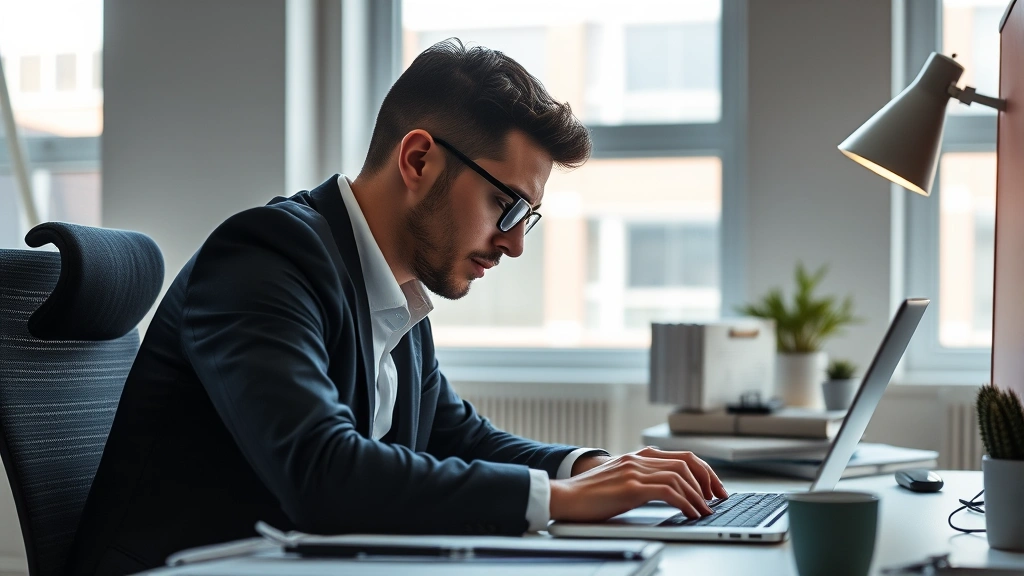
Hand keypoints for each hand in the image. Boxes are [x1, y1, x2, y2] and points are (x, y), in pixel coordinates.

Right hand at [549, 446, 727, 522]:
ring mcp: (635, 471)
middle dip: (708, 480)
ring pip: (680, 477)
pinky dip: (685, 503)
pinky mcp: (631, 488)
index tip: (714, 488)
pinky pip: (668, 492)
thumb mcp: (621, 480)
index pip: (682, 456)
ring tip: (705, 511)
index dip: (704, 470)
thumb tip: (671, 492)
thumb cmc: (590, 494)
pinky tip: (690, 514)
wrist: (565, 497)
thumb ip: (642, 479)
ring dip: (698, 496)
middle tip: (718, 499)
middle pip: (687, 462)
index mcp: (639, 456)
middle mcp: (639, 459)